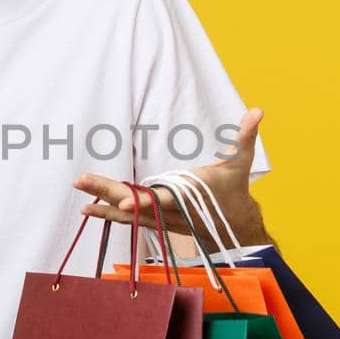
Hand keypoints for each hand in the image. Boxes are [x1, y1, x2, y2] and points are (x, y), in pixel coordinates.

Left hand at [71, 107, 271, 247]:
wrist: (236, 228)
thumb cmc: (234, 189)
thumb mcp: (241, 161)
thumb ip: (245, 135)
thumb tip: (258, 110)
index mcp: (188, 195)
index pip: (162, 199)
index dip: (143, 201)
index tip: (123, 202)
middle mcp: (171, 211)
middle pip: (136, 204)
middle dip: (107, 194)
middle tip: (80, 181)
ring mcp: (162, 220)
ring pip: (129, 215)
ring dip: (103, 206)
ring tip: (80, 201)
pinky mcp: (157, 224)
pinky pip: (130, 221)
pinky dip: (110, 215)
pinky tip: (90, 209)